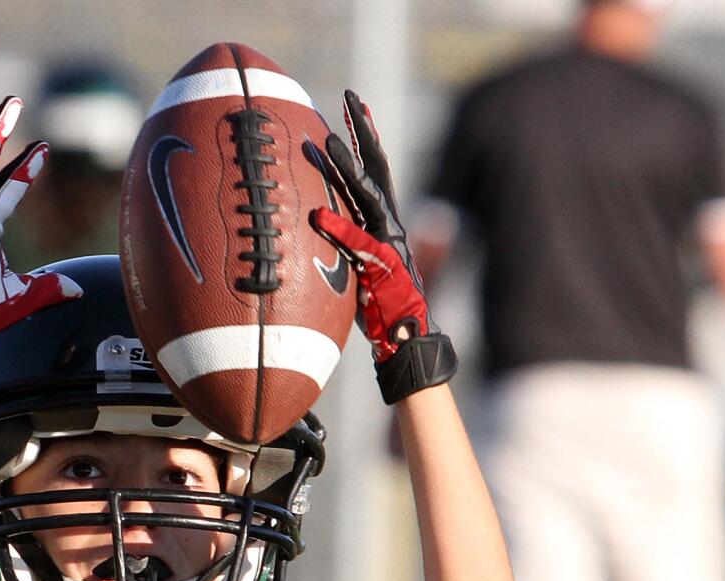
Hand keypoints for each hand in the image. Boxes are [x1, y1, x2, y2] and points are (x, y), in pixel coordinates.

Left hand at [311, 89, 456, 404]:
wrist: (408, 339)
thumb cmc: (380, 306)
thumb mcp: (355, 266)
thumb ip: (342, 241)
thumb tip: (317, 222)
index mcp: (382, 221)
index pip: (374, 170)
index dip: (364, 138)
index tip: (354, 106)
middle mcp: (389, 225)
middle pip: (377, 168)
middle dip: (363, 131)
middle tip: (350, 97)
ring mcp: (389, 243)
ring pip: (368, 197)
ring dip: (346, 169)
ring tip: (324, 142)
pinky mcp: (385, 267)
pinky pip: (360, 244)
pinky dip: (340, 229)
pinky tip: (319, 214)